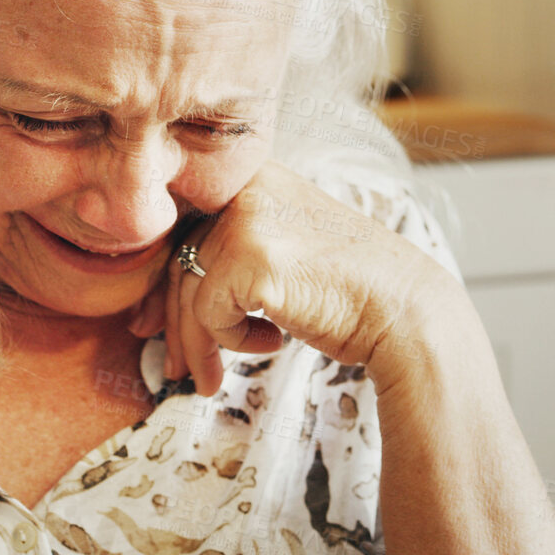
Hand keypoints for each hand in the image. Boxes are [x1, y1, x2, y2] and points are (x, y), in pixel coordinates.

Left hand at [122, 160, 459, 397]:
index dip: (165, 283)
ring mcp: (247, 218)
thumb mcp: (282, 251)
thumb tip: (150, 307)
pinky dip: (233, 340)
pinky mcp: (251, 257)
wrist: (404, 310)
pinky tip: (272, 340)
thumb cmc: (348, 291)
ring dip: (199, 346)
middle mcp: (246, 185)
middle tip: (176, 369)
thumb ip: (228, 256)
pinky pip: (209, 312)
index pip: (185, 228)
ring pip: (188, 292)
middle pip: (178, 260)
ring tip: (212, 379)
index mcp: (253, 174)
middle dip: (173, 324)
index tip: (155, 326)